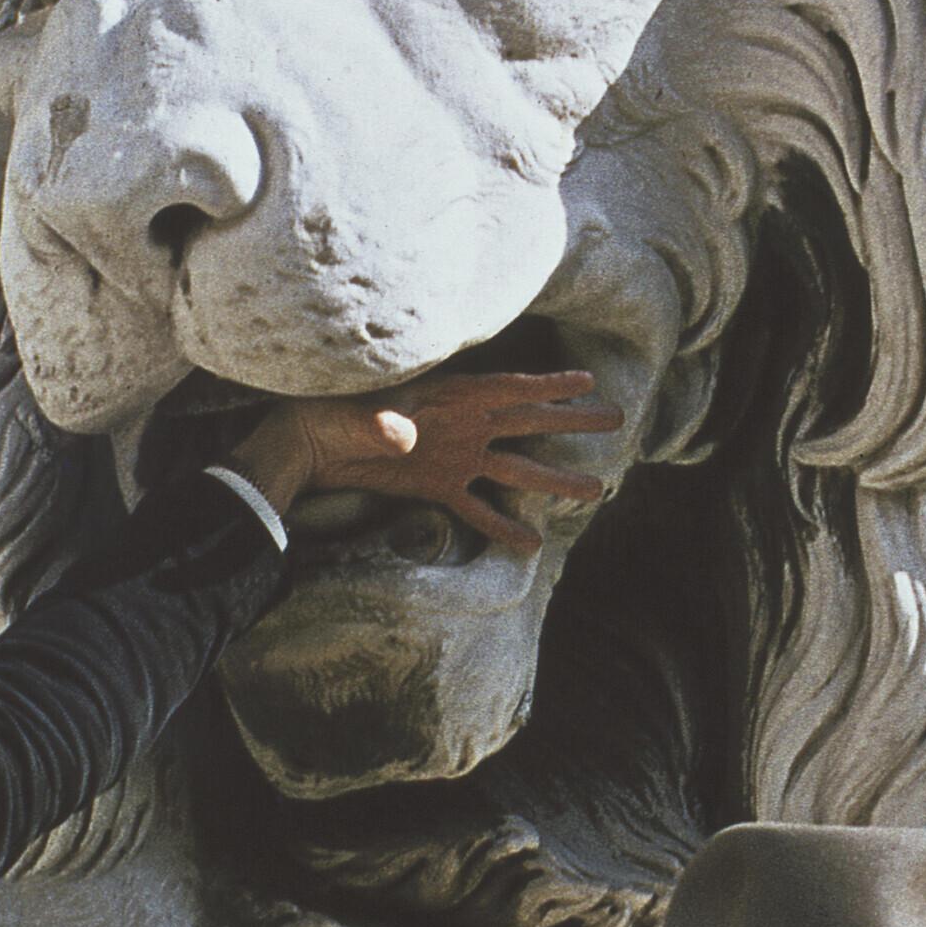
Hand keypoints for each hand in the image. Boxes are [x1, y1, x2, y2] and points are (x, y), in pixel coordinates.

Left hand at [232, 369, 620, 553]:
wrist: (307, 440)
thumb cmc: (332, 412)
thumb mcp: (358, 412)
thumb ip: (383, 422)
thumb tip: (403, 435)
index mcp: (451, 396)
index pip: (510, 388)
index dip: (551, 386)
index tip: (589, 383)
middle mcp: (461, 424)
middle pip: (527, 423)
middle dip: (572, 422)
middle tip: (618, 420)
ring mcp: (453, 456)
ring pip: (514, 470)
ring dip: (552, 480)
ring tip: (595, 490)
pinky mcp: (436, 485)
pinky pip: (476, 508)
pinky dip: (501, 526)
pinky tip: (531, 543)